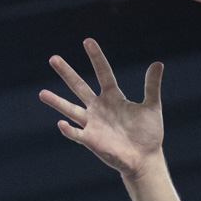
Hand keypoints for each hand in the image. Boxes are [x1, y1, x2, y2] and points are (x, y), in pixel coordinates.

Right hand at [40, 39, 164, 178]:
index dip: (96, 58)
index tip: (88, 41)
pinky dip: (69, 130)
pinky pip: (76, 134)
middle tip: (53, 58)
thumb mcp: (152, 107)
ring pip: (70, 109)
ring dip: (56, 102)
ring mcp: (93, 124)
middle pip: (79, 87)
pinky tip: (61, 123)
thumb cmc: (148, 133)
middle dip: (67, 73)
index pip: (103, 73)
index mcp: (113, 97)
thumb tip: (158, 63)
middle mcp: (99, 108)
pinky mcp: (91, 140)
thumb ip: (152, 86)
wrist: (144, 158)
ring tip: (42, 93)